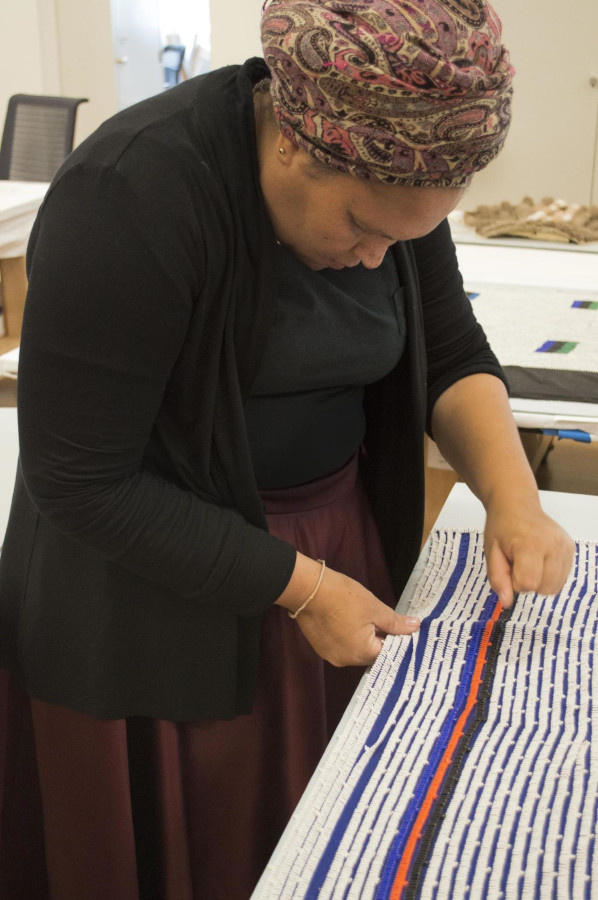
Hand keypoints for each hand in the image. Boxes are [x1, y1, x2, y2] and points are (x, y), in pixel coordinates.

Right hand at [276, 555, 419, 666]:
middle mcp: (345, 661)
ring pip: (355, 650)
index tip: (402, 628)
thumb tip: (415, 627)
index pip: (388, 654)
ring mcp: (330, 655)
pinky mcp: (320, 647)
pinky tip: (347, 620)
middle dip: (379, 639)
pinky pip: (340, 646)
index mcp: (362, 654)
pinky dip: (347, 636)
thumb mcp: (374, 607)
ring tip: (364, 618)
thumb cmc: (344, 597)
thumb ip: (395, 622)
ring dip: (362, 638)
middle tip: (384, 619)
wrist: (307, 589)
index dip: (396, 640)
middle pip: (370, 654)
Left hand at [483, 498, 574, 607]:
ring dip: (539, 580)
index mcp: (531, 543)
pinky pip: (562, 578)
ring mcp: (565, 546)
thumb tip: (507, 603)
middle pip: (544, 588)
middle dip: (527, 582)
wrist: (516, 504)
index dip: (514, 582)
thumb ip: (498, 579)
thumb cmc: (501, 526)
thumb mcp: (491, 552)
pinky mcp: (570, 548)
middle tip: (518, 562)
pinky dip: (549, 575)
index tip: (509, 566)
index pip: (527, 584)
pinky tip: (540, 560)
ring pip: (555, 587)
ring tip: (529, 560)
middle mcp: (553, 544)